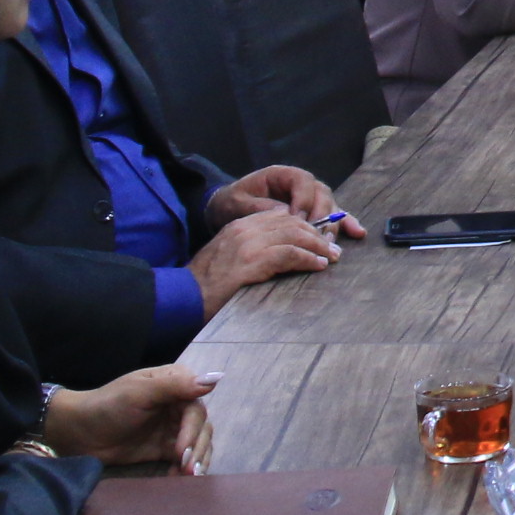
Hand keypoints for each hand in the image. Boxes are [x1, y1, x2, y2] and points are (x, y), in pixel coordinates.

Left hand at [45, 364, 217, 470]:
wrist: (77, 433)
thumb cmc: (107, 406)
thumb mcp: (139, 393)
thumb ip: (175, 386)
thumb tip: (216, 378)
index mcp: (175, 384)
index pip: (197, 406)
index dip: (193, 428)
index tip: (181, 448)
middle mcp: (179, 404)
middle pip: (202, 427)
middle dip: (196, 448)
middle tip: (185, 467)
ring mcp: (173, 428)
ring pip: (199, 444)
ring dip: (196, 459)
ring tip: (187, 476)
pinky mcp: (164, 449)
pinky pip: (185, 458)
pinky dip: (186, 468)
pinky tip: (178, 478)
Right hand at [186, 208, 339, 313]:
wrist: (182, 297)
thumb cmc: (204, 285)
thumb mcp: (227, 258)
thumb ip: (250, 248)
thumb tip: (281, 255)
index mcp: (239, 226)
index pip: (280, 216)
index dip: (304, 226)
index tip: (319, 238)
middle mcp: (245, 230)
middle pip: (292, 223)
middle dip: (316, 235)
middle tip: (332, 248)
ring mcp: (248, 244)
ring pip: (295, 235)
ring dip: (318, 247)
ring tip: (332, 258)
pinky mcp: (252, 261)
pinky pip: (290, 254)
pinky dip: (308, 259)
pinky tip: (319, 266)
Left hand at [209, 163, 358, 240]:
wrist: (227, 208)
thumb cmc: (231, 203)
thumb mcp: (238, 203)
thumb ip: (261, 208)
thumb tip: (285, 214)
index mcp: (282, 174)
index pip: (302, 181)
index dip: (303, 200)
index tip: (297, 219)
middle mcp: (300, 183)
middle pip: (321, 193)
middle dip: (322, 215)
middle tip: (318, 235)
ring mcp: (309, 197)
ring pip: (330, 204)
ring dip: (335, 222)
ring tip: (332, 241)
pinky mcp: (312, 212)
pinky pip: (332, 215)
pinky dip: (345, 223)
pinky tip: (357, 233)